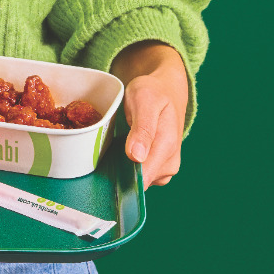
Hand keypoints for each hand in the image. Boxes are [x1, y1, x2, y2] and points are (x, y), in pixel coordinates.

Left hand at [110, 40, 188, 189]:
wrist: (166, 91)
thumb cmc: (154, 93)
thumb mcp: (145, 100)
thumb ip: (143, 128)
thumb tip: (136, 157)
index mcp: (167, 146)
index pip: (143, 178)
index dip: (123, 178)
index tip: (104, 171)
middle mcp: (169, 163)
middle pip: (138, 182)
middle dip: (120, 173)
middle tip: (106, 151)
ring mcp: (164, 168)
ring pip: (138, 181)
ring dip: (122, 170)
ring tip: (113, 149)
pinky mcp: (157, 168)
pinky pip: (139, 175)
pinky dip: (127, 167)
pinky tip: (119, 153)